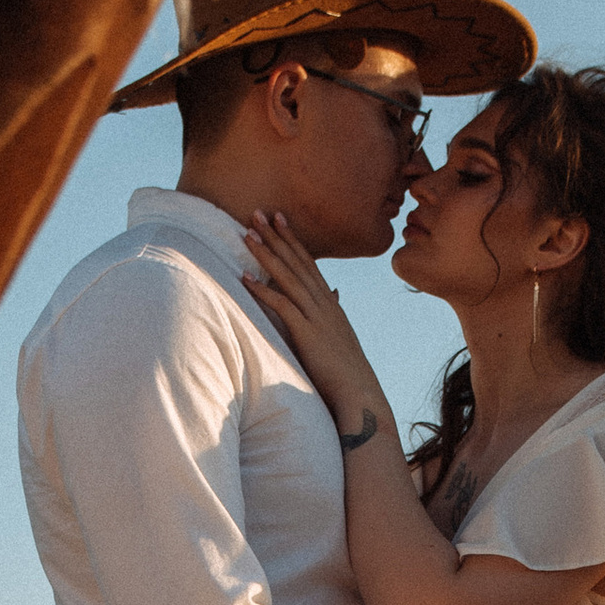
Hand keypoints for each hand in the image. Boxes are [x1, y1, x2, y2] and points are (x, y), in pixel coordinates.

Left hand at [240, 212, 386, 437]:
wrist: (359, 392)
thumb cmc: (346, 369)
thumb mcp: (340, 333)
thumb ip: (333, 310)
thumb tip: (333, 292)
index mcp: (329, 303)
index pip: (308, 262)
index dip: (292, 239)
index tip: (279, 218)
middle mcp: (323, 302)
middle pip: (297, 261)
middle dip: (277, 235)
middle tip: (258, 212)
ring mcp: (316, 315)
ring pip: (288, 276)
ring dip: (267, 254)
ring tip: (248, 234)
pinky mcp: (306, 332)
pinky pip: (282, 304)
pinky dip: (262, 289)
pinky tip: (245, 277)